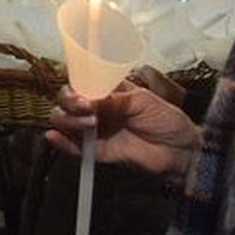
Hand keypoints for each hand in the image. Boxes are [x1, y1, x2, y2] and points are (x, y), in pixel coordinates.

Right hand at [47, 81, 199, 179]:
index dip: (75, 83)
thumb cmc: (166, 120)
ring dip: (68, 120)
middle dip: (70, 102)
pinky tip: (54, 137)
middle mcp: (97, 109)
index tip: (80, 88)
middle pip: (67, 101)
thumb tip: (87, 99)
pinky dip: (60, 143)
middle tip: (86, 107)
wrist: (180, 151)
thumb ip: (113, 100)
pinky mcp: (96, 151)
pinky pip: (72, 148)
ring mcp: (94, 130)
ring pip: (64, 121)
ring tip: (90, 125)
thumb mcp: (142, 101)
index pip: (81, 82)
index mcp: (108, 92)